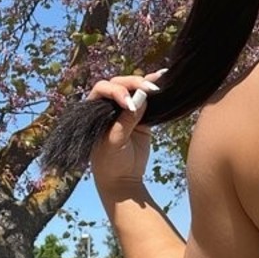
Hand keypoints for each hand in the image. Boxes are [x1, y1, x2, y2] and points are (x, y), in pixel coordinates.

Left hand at [86, 70, 166, 190]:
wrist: (122, 179)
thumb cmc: (110, 162)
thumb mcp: (115, 142)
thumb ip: (126, 120)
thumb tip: (142, 97)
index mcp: (95, 110)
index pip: (104, 89)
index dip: (117, 91)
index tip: (129, 103)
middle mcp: (109, 105)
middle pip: (120, 84)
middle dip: (134, 83)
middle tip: (150, 90)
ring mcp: (125, 109)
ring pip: (134, 88)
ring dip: (145, 82)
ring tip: (160, 81)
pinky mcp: (141, 115)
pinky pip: (147, 99)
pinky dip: (154, 90)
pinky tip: (163, 78)